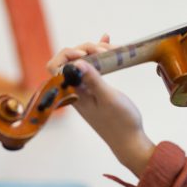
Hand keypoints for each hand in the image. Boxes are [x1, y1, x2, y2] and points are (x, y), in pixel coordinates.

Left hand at [47, 35, 154, 176]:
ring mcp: (86, 90)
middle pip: (70, 61)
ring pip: (83, 63)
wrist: (130, 141)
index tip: (87, 54)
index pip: (56, 68)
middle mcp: (75, 91)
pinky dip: (100, 56)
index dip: (67, 55)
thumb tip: (75, 62)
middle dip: (86, 50)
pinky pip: (94, 69)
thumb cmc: (121, 122)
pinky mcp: (96, 90)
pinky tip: (109, 45)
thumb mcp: (108, 98)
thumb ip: (93, 80)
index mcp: (73, 94)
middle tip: (106, 50)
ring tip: (113, 49)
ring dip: (96, 52)